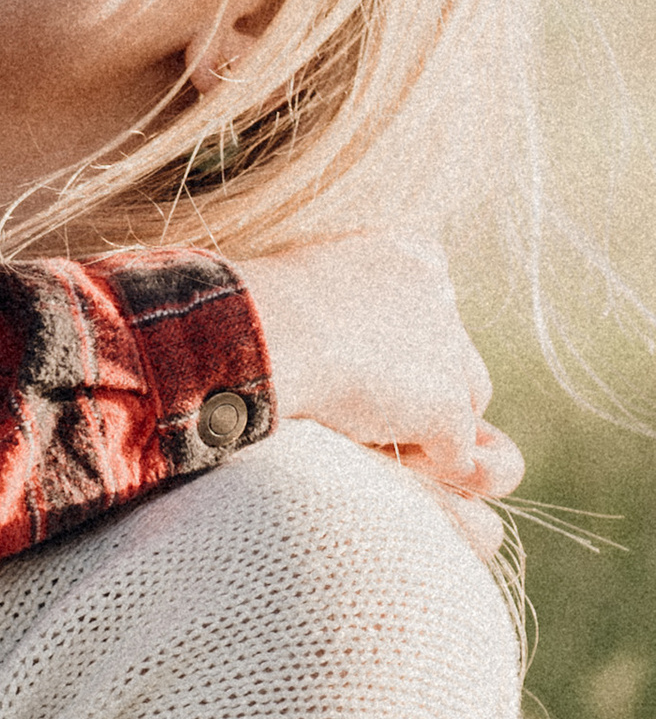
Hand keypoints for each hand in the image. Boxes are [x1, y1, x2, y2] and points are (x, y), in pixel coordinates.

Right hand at [236, 233, 515, 503]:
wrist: (261, 334)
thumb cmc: (255, 313)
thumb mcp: (306, 283)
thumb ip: (340, 304)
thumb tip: (333, 341)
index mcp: (412, 254)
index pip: (432, 307)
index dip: (400, 343)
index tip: (357, 360)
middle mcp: (443, 296)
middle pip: (455, 355)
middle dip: (422, 384)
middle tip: (364, 405)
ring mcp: (449, 354)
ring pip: (465, 401)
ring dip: (425, 423)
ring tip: (368, 435)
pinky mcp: (446, 408)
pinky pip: (456, 453)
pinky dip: (429, 465)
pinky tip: (384, 463)